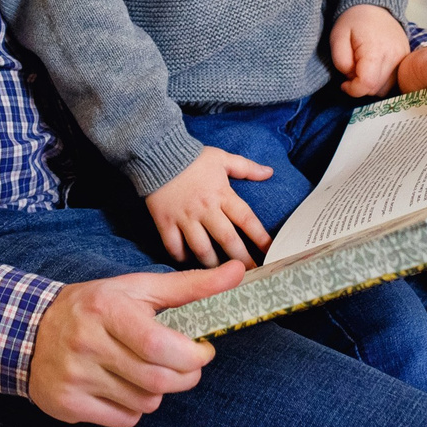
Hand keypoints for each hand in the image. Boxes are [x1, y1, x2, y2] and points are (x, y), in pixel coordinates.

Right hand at [27, 264, 242, 426]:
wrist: (29, 330)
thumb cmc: (95, 307)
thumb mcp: (138, 289)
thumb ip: (190, 285)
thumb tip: (238, 272)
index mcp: (107, 310)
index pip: (159, 345)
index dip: (192, 356)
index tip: (203, 351)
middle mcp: (87, 343)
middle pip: (157, 380)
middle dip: (184, 377)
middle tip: (185, 365)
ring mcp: (75, 377)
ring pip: (144, 402)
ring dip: (156, 391)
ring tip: (142, 370)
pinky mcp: (67, 404)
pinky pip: (124, 420)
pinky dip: (133, 408)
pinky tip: (120, 385)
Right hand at [145, 147, 274, 266]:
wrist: (156, 152)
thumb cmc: (192, 157)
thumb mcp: (222, 158)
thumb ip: (246, 167)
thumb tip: (269, 172)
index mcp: (222, 194)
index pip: (246, 219)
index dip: (260, 237)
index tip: (271, 252)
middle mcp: (205, 209)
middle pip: (227, 240)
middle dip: (242, 259)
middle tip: (252, 273)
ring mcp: (184, 217)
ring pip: (201, 249)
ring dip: (213, 264)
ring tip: (221, 274)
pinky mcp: (165, 222)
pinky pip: (174, 246)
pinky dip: (181, 257)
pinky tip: (189, 263)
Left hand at [329, 3, 411, 97]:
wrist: (374, 5)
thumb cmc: (353, 21)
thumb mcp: (337, 37)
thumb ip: (341, 61)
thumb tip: (351, 78)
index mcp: (375, 50)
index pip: (367, 84)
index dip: (353, 89)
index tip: (344, 83)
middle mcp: (394, 55)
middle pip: (377, 89)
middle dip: (361, 86)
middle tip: (351, 72)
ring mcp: (403, 57)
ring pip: (387, 88)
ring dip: (372, 84)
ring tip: (362, 68)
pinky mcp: (406, 58)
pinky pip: (394, 80)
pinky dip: (382, 80)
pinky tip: (373, 68)